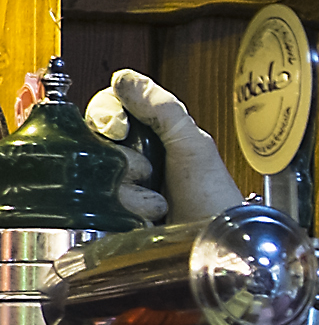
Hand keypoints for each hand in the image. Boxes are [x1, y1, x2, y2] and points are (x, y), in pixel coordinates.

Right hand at [86, 70, 242, 224]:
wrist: (216, 246)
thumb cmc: (214, 199)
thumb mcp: (193, 145)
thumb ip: (162, 108)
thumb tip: (122, 79)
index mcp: (156, 135)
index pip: (109, 110)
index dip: (108, 115)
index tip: (118, 127)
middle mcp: (137, 158)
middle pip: (97, 141)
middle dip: (123, 158)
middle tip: (148, 171)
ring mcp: (124, 187)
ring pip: (97, 173)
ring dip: (129, 188)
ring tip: (157, 200)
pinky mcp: (114, 215)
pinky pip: (98, 203)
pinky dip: (125, 208)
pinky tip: (147, 216)